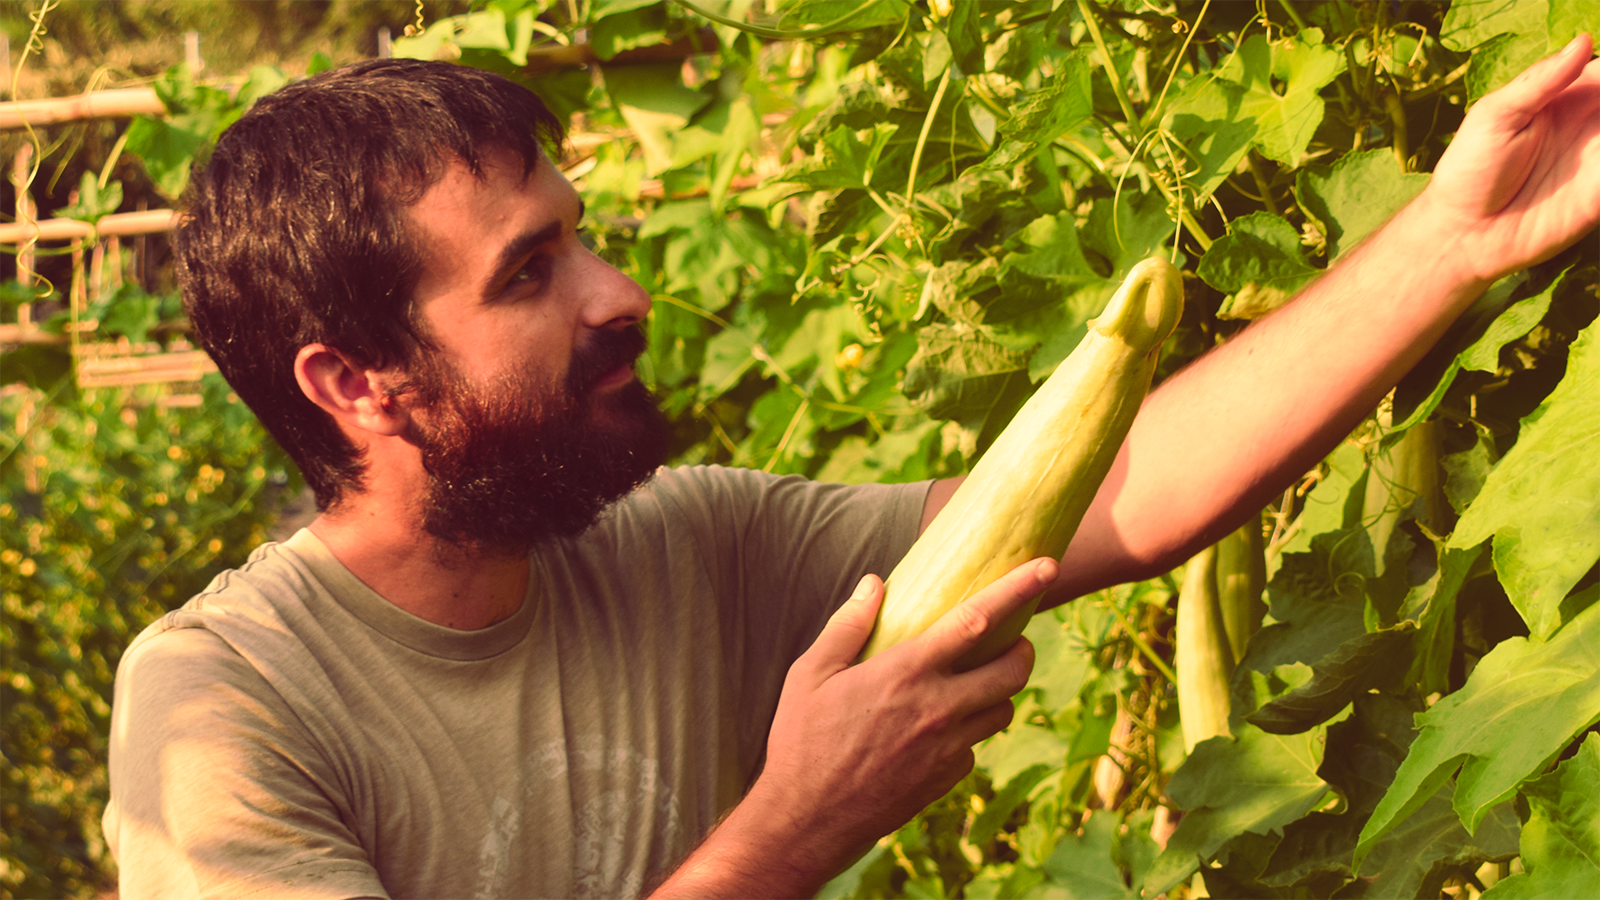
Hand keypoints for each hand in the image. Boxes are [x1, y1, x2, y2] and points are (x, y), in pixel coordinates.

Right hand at [746, 558, 1057, 886]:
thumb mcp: (811, 674)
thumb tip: (874, 584)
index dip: (1018, 589)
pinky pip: (976, 746)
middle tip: (1012, 641)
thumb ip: (848, 625)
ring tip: (974, 682)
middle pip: (1013, 671)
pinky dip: (968, 731)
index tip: (1047, 568)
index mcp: (906, 672)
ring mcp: (948, 748)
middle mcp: (938, 708)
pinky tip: (938, 728)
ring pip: (1002, 710)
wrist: (807, 819)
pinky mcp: (948, 779)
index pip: (977, 620)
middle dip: (1023, 649)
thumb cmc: (802, 740)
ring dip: (998, 690)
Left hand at [1424, 34, 1599, 282]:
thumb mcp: (1496, 115)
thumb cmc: (1470, 169)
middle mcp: (1590, 124)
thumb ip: (1541, 81)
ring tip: (1596, 139)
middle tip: (1598, 118)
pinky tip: (1598, 159)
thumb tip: (1584, 42)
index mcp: (1565, 97)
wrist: (1463, 233)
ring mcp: (1598, 159)